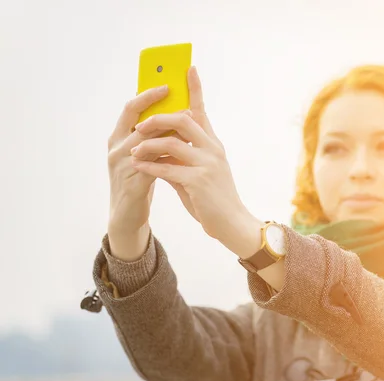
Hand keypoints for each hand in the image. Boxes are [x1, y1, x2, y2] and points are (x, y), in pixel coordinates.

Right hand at [107, 85, 190, 234]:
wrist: (126, 215)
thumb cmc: (138, 181)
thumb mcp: (143, 155)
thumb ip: (153, 138)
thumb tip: (176, 115)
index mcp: (118, 138)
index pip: (130, 109)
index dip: (147, 95)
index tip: (167, 85)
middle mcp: (116, 148)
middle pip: (139, 122)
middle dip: (162, 111)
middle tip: (185, 102)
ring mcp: (122, 165)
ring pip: (147, 142)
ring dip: (170, 132)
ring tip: (190, 124)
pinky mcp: (133, 183)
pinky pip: (153, 165)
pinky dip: (170, 156)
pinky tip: (185, 151)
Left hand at [130, 66, 249, 240]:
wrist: (232, 223)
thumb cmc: (213, 199)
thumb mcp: (199, 171)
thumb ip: (181, 156)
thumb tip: (157, 146)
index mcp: (213, 144)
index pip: (201, 110)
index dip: (195, 88)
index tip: (188, 68)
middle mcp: (212, 149)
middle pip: (182, 119)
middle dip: (157, 118)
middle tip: (140, 124)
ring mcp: (207, 164)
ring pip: (172, 143)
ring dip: (148, 145)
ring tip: (133, 152)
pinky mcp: (198, 182)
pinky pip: (167, 169)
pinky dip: (149, 166)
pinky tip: (138, 167)